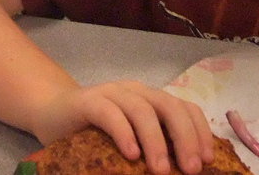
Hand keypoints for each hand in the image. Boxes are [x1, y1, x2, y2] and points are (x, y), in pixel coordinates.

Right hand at [34, 82, 213, 174]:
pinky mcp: (87, 101)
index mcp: (150, 100)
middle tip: (191, 169)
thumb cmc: (95, 134)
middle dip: (184, 137)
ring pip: (141, 109)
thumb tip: (183, 172)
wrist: (51, 113)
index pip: (184, 108)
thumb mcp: (130, 141)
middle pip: (168, 106)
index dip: (199, 132)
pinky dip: (123, 132)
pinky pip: (109, 113)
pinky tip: (131, 154)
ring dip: (155, 140)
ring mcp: (110, 93)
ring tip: (161, 170)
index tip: (208, 160)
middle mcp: (134, 92)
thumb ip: (153, 148)